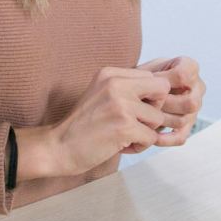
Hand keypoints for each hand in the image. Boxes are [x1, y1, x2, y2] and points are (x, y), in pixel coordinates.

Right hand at [17, 67, 170, 179]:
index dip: (150, 97)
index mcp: (110, 73)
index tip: (136, 111)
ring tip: (125, 137)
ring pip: (158, 117)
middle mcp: (116, 84)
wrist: (57, 147)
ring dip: (146, 132)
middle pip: (162, 90)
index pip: (152, 77)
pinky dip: (140, 145)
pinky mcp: (124, 126)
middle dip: (155, 110)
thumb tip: (163, 90)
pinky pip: (151, 137)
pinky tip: (122, 146)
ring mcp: (121, 104)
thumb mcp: (101, 93)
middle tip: (137, 123)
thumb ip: (126, 87)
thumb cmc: (82, 126)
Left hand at [135, 56, 204, 146]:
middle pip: (190, 102)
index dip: (164, 80)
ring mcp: (194, 108)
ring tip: (144, 117)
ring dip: (161, 120)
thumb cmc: (143, 78)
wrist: (138, 90)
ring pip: (183, 120)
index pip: (184, 75)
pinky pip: (181, 136)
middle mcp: (197, 87)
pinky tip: (152, 136)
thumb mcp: (146, 70)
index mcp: (190, 68)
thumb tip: (157, 92)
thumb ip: (154, 78)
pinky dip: (166, 139)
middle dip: (165, 104)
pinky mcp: (187, 125)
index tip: (150, 81)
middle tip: (147, 103)